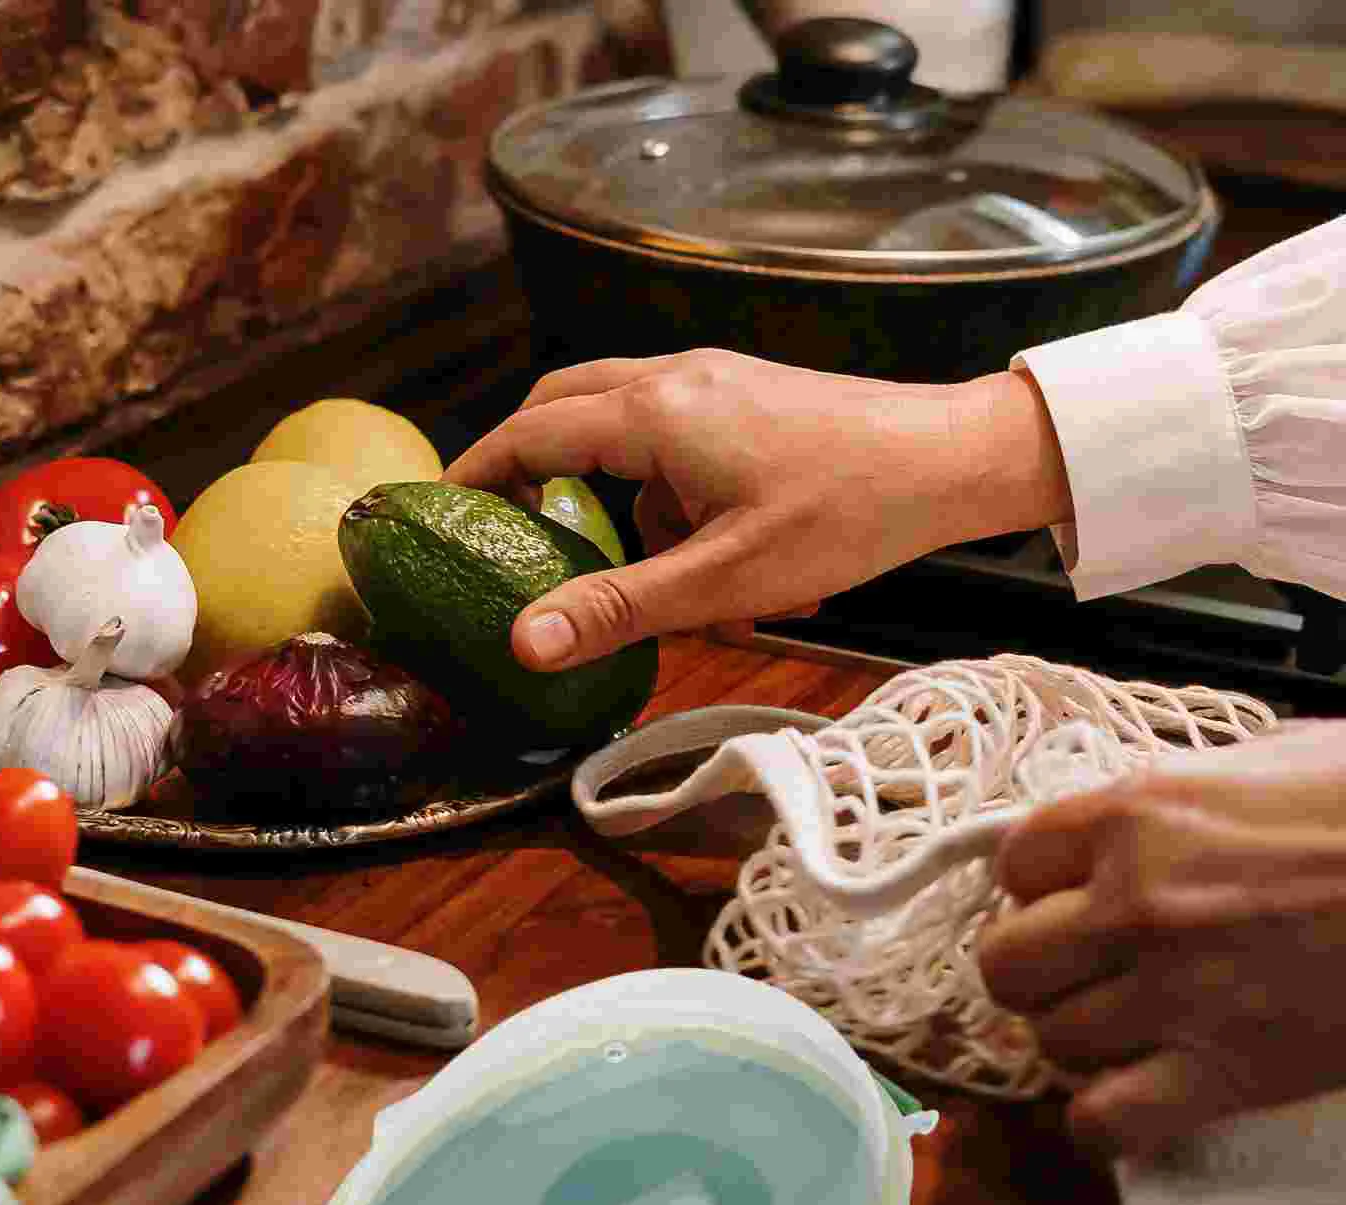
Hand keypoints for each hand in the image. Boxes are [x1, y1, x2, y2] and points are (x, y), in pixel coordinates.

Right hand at [444, 349, 1071, 670]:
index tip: (440, 512)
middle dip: (530, 467)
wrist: (952, 460)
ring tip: (668, 577)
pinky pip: (674, 437)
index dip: (476, 474)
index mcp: (655, 411)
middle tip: (514, 532)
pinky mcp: (745, 396)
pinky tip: (721, 554)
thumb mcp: (722, 579)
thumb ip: (617, 606)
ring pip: (622, 427)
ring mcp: (714, 380)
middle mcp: (674, 376)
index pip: (529, 433)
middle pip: (563, 406)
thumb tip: (526, 641)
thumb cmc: (848, 514)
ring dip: (620, 498)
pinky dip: (669, 493)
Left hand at [976, 721, 1345, 1160]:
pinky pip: (1107, 1121)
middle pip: (1008, 964)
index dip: (1038, 886)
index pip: (1016, 862)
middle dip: (1039, 971)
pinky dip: (1103, 1123)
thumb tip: (1128, 829)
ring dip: (1079, 1041)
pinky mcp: (1229, 1073)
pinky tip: (1127, 1103)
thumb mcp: (1267, 762)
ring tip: (1124, 1031)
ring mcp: (1175, 994)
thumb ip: (1175, 802)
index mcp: (1137, 816)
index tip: (1069, 897)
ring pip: (1052, 1043)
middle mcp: (1134, 906)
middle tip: (1083, 970)